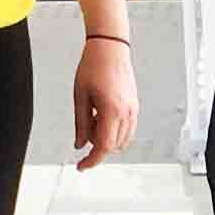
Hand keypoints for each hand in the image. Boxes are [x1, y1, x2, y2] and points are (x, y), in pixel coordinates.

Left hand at [73, 31, 139, 168]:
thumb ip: (80, 123)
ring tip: (93, 117)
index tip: (82, 166)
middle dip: (96, 146)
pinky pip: (127, 130)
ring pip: (121, 141)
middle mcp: (126, 113)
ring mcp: (133, 111)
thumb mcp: (80, 96)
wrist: (110, 48)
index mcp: (111, 110)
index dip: (91, 160)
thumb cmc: (93, 66)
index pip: (103, 147)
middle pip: (113, 146)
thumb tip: (79, 144)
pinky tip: (102, 116)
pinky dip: (114, 131)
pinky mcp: (135, 107)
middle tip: (83, 131)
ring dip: (106, 138)